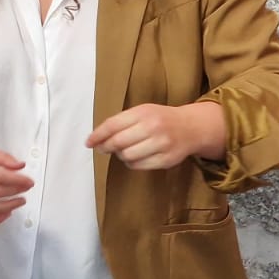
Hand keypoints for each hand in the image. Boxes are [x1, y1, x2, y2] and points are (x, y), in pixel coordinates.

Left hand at [87, 101, 225, 169]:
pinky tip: (136, 156)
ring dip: (121, 155)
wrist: (191, 127)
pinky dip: (132, 163)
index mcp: (143, 112)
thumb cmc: (160, 119)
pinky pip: (139, 166)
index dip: (97, 136)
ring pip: (127, 156)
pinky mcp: (167, 160)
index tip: (88, 143)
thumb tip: (96, 138)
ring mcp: (161, 144)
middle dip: (106, 147)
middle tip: (103, 148)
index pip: (112, 125)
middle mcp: (153, 127)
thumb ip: (121, 122)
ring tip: (124, 150)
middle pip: (118, 142)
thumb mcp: (142, 112)